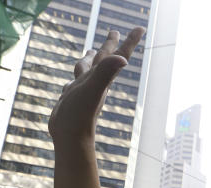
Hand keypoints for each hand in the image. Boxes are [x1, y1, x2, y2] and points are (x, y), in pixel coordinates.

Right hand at [48, 27, 144, 144]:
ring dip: (91, 58)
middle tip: (114, 32)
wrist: (70, 136)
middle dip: (109, 44)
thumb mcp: (92, 89)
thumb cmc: (80, 114)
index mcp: (102, 77)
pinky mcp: (73, 97)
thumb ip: (105, 72)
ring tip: (91, 50)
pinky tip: (76, 76)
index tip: (141, 28)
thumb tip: (123, 59)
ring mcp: (84, 90)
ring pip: (88, 68)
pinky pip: (75, 82)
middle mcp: (95, 82)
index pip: (118, 55)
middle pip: (103, 58)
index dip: (130, 42)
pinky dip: (76, 76)